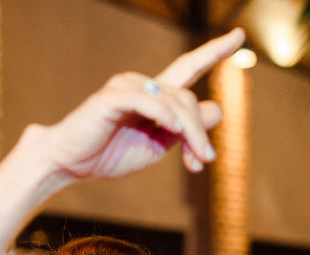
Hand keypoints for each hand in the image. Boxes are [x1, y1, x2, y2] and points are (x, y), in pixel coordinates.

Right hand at [41, 29, 245, 181]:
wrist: (69, 163)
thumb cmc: (110, 154)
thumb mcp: (156, 147)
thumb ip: (185, 131)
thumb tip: (218, 109)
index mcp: (155, 95)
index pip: (189, 67)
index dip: (214, 52)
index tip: (239, 37)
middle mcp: (143, 84)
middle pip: (188, 98)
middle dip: (202, 131)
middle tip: (207, 161)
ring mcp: (127, 87)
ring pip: (174, 102)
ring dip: (191, 133)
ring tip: (197, 161)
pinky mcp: (111, 97)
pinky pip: (148, 101)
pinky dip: (164, 114)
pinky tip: (173, 129)